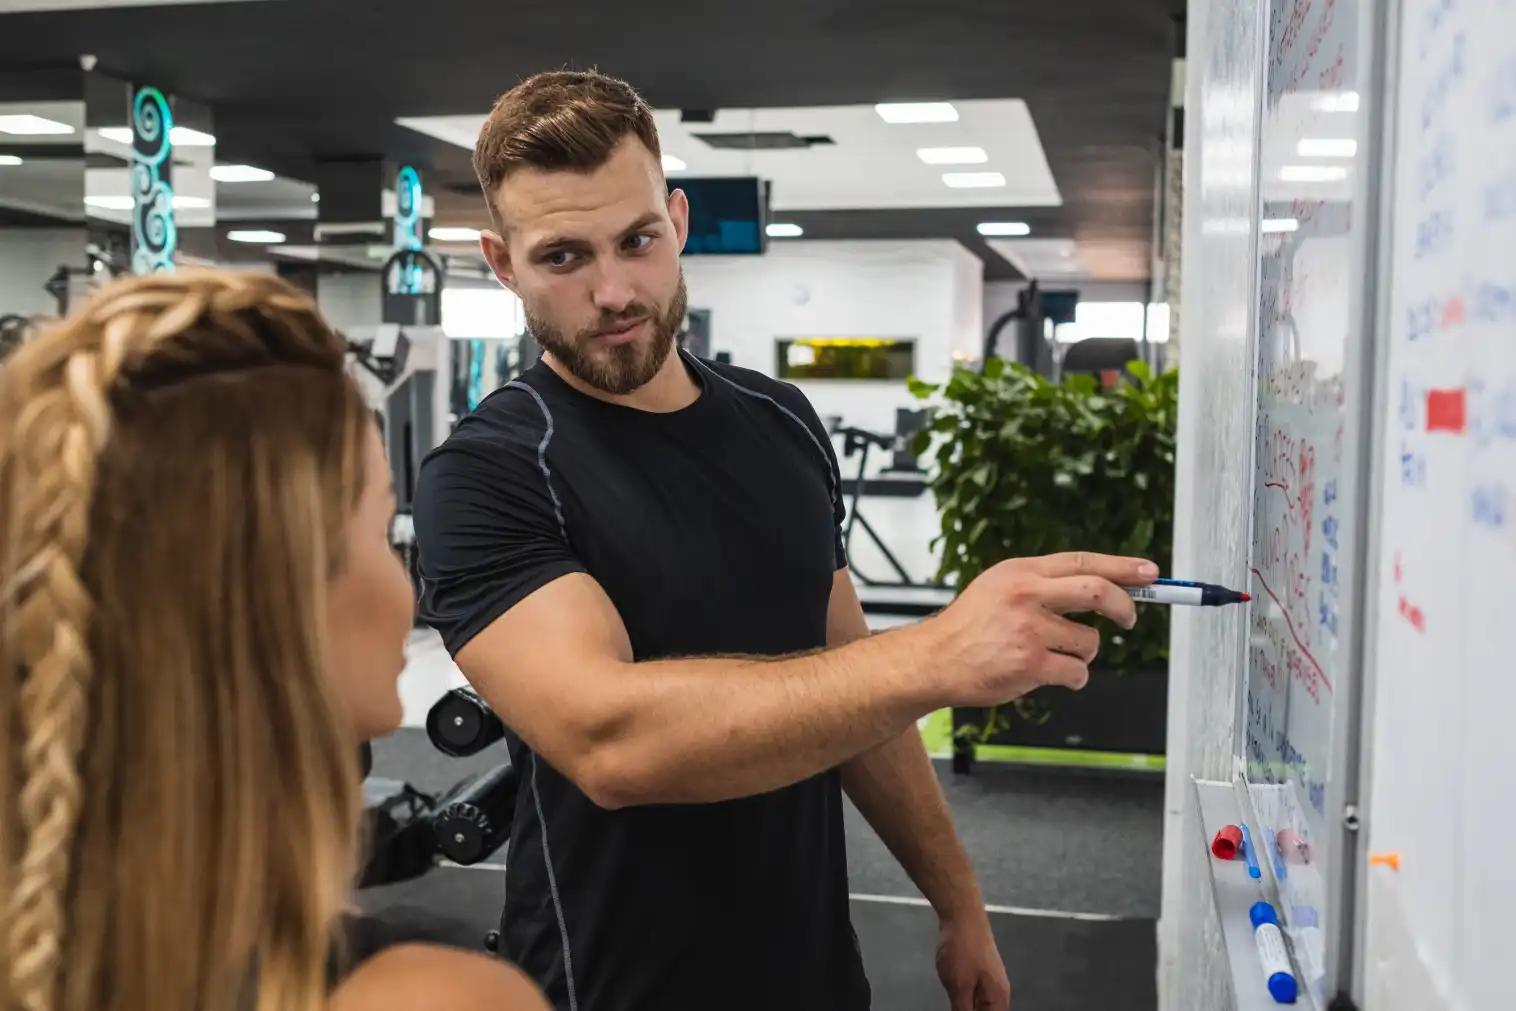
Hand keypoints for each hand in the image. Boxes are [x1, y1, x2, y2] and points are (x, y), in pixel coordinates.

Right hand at [925, 551, 1157, 706]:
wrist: (933, 660)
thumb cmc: (968, 628)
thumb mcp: (998, 587)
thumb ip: (1041, 583)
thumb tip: (1098, 586)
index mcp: (1020, 571)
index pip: (1082, 562)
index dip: (1122, 567)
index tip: (1149, 572)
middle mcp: (1026, 594)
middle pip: (1098, 591)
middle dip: (1125, 606)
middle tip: (1130, 618)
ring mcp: (1028, 629)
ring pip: (1089, 641)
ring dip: (1083, 653)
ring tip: (1055, 657)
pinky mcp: (1030, 663)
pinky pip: (1077, 672)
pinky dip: (1073, 678)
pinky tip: (1049, 675)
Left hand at [936, 913, 1010, 1010]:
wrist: (962, 914)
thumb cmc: (962, 951)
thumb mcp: (959, 987)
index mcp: (999, 999)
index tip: (959, 1008)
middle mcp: (998, 991)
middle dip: (968, 1010)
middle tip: (954, 1001)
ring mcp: (989, 978)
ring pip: (978, 1004)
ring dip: (964, 1005)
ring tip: (952, 994)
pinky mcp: (979, 968)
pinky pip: (973, 991)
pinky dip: (963, 996)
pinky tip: (951, 988)